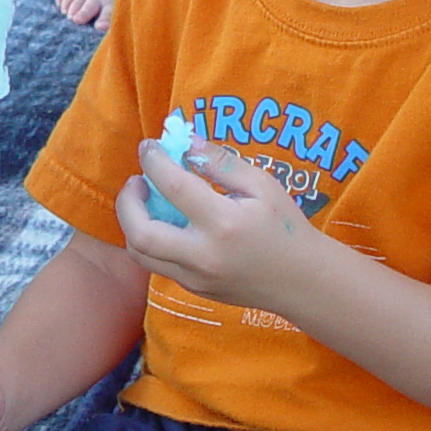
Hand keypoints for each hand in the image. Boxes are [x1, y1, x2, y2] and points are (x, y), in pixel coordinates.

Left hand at [116, 137, 313, 312]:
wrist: (302, 282)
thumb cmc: (286, 227)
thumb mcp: (262, 185)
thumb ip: (221, 162)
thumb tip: (185, 140)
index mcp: (224, 224)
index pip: (173, 186)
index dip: (153, 160)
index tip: (149, 146)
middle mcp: (203, 255)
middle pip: (140, 232)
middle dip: (127, 201)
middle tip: (138, 180)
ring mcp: (195, 277)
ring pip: (140, 253)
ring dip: (132, 222)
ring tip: (146, 199)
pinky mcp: (193, 289)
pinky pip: (157, 262)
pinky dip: (150, 238)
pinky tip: (165, 220)